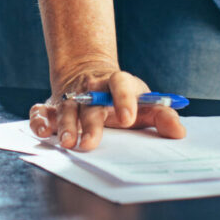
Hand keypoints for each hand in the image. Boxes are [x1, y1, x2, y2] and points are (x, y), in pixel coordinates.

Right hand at [28, 61, 185, 151]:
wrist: (90, 76)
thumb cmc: (122, 97)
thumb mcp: (144, 103)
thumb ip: (162, 115)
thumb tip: (180, 133)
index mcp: (115, 83)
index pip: (121, 84)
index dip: (124, 99)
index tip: (128, 118)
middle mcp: (90, 89)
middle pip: (90, 103)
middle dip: (90, 124)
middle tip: (91, 143)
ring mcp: (70, 97)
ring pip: (65, 108)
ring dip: (64, 125)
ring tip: (67, 143)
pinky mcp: (51, 107)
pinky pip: (40, 112)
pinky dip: (38, 121)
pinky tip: (42, 133)